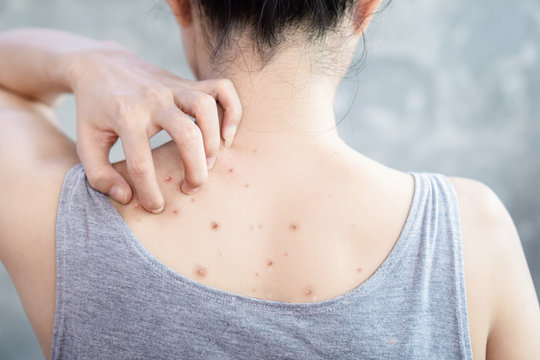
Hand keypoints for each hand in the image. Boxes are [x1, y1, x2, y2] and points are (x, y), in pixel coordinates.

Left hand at [66, 42, 241, 212]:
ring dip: (213, 141)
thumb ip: (99, 175)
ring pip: (206, 109)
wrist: (100, 64)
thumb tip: (126, 197)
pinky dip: (232, 111)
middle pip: (186, 135)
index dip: (150, 193)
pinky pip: (222, 88)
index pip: (142, 164)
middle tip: (191, 188)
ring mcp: (173, 88)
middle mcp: (153, 100)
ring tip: (209, 163)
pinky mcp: (188, 81)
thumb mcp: (85, 142)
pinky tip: (227, 135)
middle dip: (195, 170)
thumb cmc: (94, 110)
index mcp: (125, 117)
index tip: (156, 206)